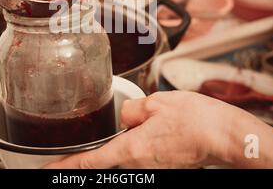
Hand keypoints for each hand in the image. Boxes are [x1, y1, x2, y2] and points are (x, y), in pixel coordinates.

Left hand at [45, 91, 234, 168]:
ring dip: (113, 152)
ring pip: (123, 160)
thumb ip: (133, 111)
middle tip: (70, 156)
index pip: (89, 163)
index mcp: (131, 149)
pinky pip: (138, 158)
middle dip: (88, 160)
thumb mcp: (157, 103)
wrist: (223, 136)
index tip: (49, 169)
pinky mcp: (164, 166)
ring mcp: (152, 168)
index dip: (65, 167)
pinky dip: (131, 149)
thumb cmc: (194, 119)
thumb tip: (126, 116)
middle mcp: (139, 164)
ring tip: (117, 137)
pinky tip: (140, 135)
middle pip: (105, 164)